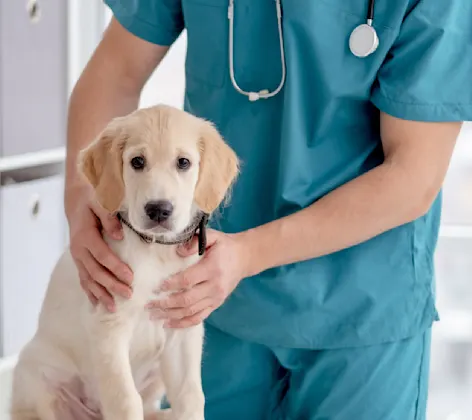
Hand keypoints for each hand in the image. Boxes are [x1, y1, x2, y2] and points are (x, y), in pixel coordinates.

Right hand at [67, 186, 132, 310]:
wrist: (75, 200)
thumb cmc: (91, 199)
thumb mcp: (100, 202)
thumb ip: (109, 217)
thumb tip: (120, 235)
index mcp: (86, 236)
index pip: (103, 256)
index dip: (116, 268)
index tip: (131, 278)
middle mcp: (79, 249)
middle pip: (96, 272)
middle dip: (112, 285)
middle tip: (128, 295)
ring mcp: (77, 256)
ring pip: (88, 279)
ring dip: (101, 293)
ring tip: (113, 308)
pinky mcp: (79, 259)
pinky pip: (83, 278)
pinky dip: (90, 291)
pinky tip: (97, 303)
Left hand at [146, 229, 249, 327]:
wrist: (244, 258)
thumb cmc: (224, 246)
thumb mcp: (213, 237)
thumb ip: (195, 242)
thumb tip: (178, 252)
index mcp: (212, 268)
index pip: (188, 280)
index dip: (171, 285)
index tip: (157, 287)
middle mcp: (215, 286)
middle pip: (187, 300)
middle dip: (166, 304)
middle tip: (149, 304)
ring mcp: (216, 298)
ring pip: (191, 311)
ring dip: (171, 315)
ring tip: (153, 315)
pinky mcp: (216, 304)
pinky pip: (199, 317)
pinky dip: (183, 323)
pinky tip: (169, 323)